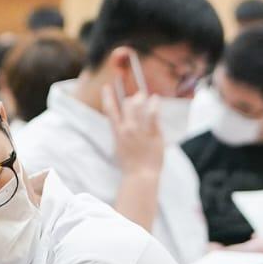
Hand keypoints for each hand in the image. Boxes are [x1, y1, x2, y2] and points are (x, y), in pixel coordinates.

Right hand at [102, 57, 164, 179]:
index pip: (110, 110)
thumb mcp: (119, 148)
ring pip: (139, 107)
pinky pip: (153, 115)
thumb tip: (121, 125)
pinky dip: (154, 105)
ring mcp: (141, 131)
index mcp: (118, 133)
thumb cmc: (130, 165)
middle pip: (127, 105)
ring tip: (144, 96)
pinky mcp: (153, 134)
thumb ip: (120, 135)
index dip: (108, 96)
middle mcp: (128, 130)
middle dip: (132, 99)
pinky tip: (155, 99)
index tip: (106, 87)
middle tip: (137, 96)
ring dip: (141, 98)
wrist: (141, 176)